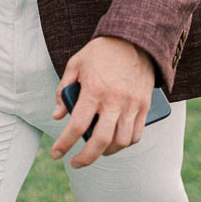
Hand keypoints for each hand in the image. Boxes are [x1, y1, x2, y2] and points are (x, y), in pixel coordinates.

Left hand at [50, 36, 155, 168]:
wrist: (134, 38)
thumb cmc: (101, 52)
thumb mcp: (76, 64)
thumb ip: (64, 90)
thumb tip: (58, 115)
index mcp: (94, 90)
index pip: (77, 126)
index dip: (64, 144)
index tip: (56, 154)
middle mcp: (114, 101)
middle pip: (101, 141)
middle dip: (86, 158)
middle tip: (76, 163)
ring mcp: (132, 105)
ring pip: (121, 142)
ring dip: (107, 152)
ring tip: (96, 151)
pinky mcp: (144, 106)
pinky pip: (137, 134)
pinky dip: (125, 144)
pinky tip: (115, 143)